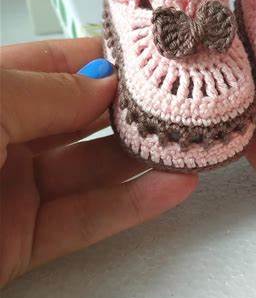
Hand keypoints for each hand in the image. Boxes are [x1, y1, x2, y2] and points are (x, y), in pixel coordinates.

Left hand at [0, 38, 197, 286]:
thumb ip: (50, 91)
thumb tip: (106, 82)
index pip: (57, 63)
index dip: (105, 57)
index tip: (156, 54)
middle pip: (81, 117)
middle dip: (134, 108)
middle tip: (187, 99)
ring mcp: (11, 190)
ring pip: (92, 170)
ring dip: (144, 158)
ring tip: (194, 142)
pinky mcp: (21, 243)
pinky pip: (86, 220)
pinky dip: (133, 205)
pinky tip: (173, 186)